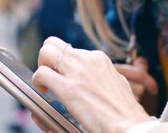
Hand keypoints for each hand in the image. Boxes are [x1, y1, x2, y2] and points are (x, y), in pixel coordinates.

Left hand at [32, 37, 152, 132]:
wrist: (130, 125)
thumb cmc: (125, 111)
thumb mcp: (117, 84)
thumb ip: (102, 76)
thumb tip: (91, 79)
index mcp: (99, 59)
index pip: (71, 49)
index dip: (62, 62)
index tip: (62, 74)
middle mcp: (87, 60)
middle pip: (54, 44)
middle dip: (47, 58)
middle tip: (50, 75)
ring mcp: (77, 72)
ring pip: (46, 52)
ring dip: (41, 66)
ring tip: (46, 83)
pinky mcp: (67, 88)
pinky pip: (42, 74)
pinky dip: (37, 81)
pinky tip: (44, 91)